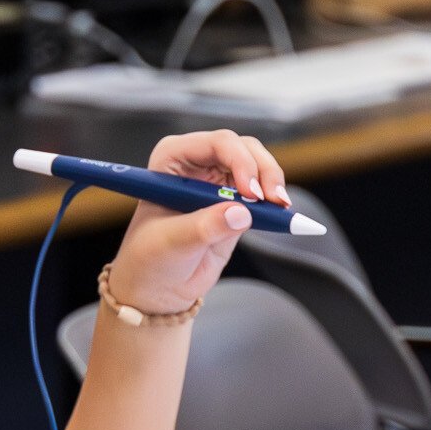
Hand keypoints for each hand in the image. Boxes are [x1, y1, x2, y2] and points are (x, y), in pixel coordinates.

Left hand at [105, 129, 292, 315]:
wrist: (157, 285)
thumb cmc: (149, 257)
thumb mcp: (171, 242)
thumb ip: (203, 227)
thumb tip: (238, 213)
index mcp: (172, 159)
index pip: (215, 144)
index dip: (239, 161)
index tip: (250, 193)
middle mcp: (197, 163)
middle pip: (242, 149)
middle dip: (262, 171)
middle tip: (272, 201)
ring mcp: (218, 181)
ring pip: (257, 165)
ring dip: (273, 184)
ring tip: (278, 210)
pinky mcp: (235, 202)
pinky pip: (262, 192)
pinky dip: (274, 202)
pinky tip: (280, 216)